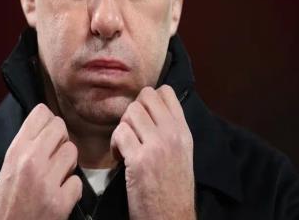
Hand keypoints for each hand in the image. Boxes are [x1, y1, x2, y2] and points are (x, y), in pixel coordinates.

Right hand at [0, 103, 81, 219]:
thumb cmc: (7, 201)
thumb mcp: (8, 166)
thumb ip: (26, 144)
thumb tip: (47, 124)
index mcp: (16, 150)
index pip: (41, 112)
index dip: (48, 122)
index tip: (47, 134)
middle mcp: (31, 160)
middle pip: (60, 127)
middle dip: (61, 140)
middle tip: (54, 156)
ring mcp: (46, 181)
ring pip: (72, 151)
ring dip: (68, 164)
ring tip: (56, 176)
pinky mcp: (59, 202)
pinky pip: (77, 181)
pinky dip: (71, 190)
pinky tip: (59, 196)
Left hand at [110, 85, 195, 219]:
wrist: (172, 218)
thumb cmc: (173, 188)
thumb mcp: (181, 152)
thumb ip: (169, 128)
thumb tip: (150, 108)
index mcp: (183, 131)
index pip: (166, 91)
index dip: (149, 100)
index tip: (144, 117)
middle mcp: (173, 134)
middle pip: (145, 96)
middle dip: (133, 111)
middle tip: (132, 130)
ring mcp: (157, 146)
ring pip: (130, 112)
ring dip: (123, 127)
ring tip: (126, 145)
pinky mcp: (140, 160)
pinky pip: (119, 133)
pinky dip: (114, 144)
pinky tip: (120, 158)